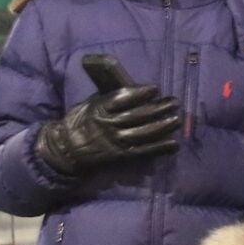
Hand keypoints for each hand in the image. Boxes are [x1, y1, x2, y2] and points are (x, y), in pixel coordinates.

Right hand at [37, 85, 180, 175]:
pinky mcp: (121, 156)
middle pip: (138, 115)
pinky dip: (160, 148)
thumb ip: (108, 98)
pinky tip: (174, 144)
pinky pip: (143, 151)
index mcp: (99, 109)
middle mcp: (109, 124)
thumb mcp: (89, 104)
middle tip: (174, 102)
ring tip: (177, 119)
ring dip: (163, 126)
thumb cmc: (79, 122)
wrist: (66, 149)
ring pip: (144, 133)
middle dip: (159, 108)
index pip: (122, 99)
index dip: (140, 93)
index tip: (155, 88)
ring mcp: (116, 141)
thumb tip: (131, 88)